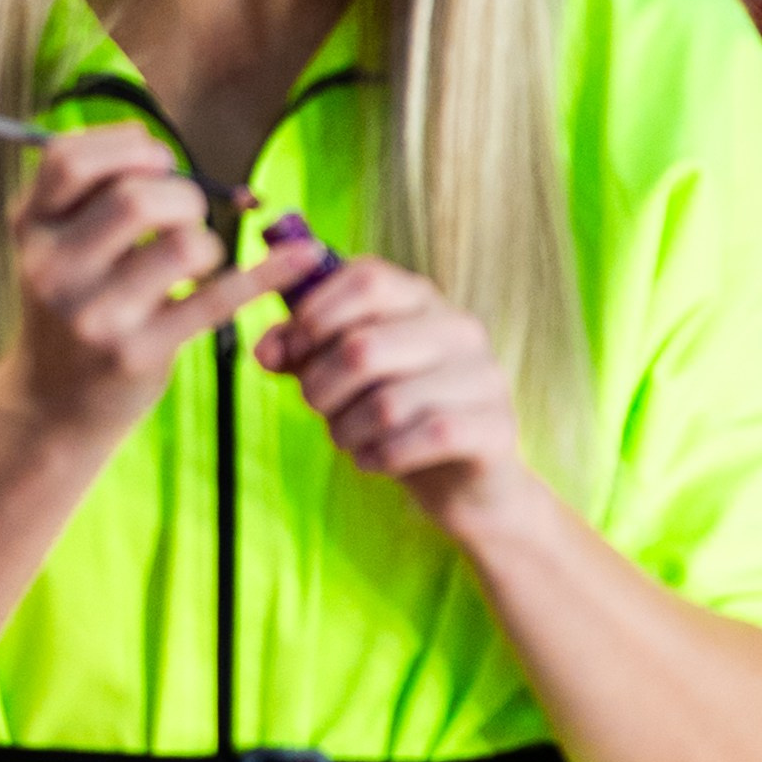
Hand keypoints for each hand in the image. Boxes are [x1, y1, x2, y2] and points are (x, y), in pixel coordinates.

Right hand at [7, 124, 315, 444]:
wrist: (53, 406)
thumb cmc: (76, 308)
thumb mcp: (57, 248)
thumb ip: (91, 197)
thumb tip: (161, 152)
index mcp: (31, 228)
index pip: (69, 158)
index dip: (126, 147)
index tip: (158, 162)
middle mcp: (53, 268)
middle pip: (136, 199)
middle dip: (183, 195)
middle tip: (188, 215)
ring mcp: (95, 314)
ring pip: (183, 246)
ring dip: (208, 242)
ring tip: (197, 260)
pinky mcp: (139, 352)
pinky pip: (218, 299)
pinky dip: (267, 274)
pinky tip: (300, 259)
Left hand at [255, 259, 527, 537]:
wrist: (466, 484)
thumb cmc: (400, 418)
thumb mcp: (345, 377)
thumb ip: (304, 353)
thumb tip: (265, 350)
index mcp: (424, 300)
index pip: (368, 278)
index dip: (316, 313)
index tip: (291, 350)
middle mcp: (460, 329)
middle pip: (365, 346)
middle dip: (321, 386)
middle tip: (315, 408)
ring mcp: (484, 376)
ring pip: (389, 401)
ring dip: (348, 430)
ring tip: (345, 440)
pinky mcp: (496, 426)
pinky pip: (426, 437)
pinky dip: (383, 455)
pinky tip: (373, 462)